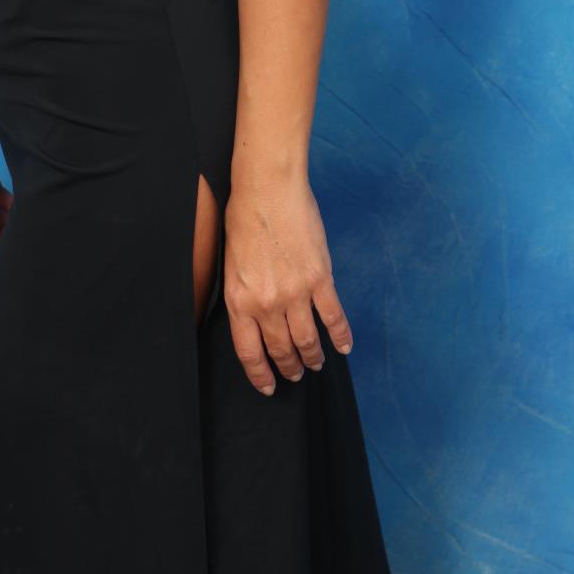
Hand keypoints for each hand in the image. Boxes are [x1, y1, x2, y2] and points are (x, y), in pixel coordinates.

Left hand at [222, 171, 352, 393]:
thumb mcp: (230, 262)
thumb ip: (242, 292)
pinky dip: (340, 335)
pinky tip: (343, 347)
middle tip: (295, 374)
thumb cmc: (244, 216)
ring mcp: (295, 293)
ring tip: (316, 363)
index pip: (249, 352)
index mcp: (239, 300)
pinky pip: (333, 317)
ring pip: (307, 339)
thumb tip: (253, 314)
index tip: (268, 385)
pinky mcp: (320, 278)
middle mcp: (266, 303)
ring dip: (313, 356)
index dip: (260, 374)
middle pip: (280, 349)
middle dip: (289, 367)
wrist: (267, 187)